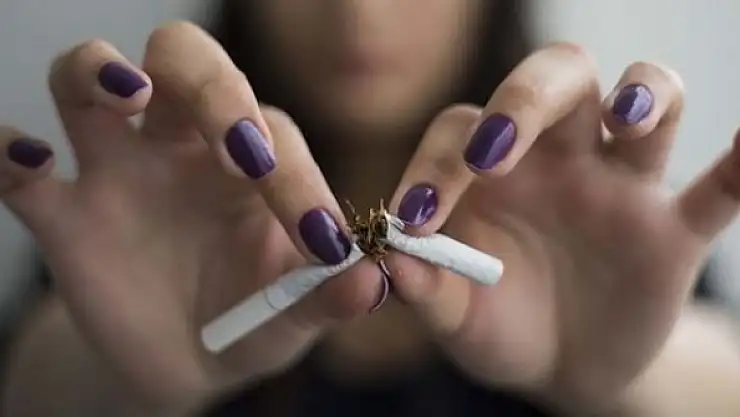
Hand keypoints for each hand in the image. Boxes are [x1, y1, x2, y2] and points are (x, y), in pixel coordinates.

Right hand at [0, 22, 384, 403]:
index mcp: (252, 161)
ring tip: (125, 96)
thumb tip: (372, 283)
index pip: (272, 134)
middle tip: (236, 148)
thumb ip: (327, 296)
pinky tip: (29, 164)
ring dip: (101, 72)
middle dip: (211, 88)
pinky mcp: (62, 211)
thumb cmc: (251, 321)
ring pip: (89, 77)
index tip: (317, 238)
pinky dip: (11, 152)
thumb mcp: (293, 317)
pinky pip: (18, 165)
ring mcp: (117, 168)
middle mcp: (183, 145)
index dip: (296, 178)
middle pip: (185, 61)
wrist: (185, 360)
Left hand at [385, 43, 739, 408]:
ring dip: (642, 95)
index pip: (461, 131)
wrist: (560, 368)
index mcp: (490, 172)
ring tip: (627, 118)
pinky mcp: (674, 229)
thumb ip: (426, 289)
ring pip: (644, 103)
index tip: (415, 217)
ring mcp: (620, 186)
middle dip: (527, 99)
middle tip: (497, 151)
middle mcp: (557, 158)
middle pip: (556, 83)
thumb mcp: (454, 316)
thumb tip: (392, 263)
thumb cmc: (496, 326)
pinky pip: (723, 186)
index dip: (437, 163)